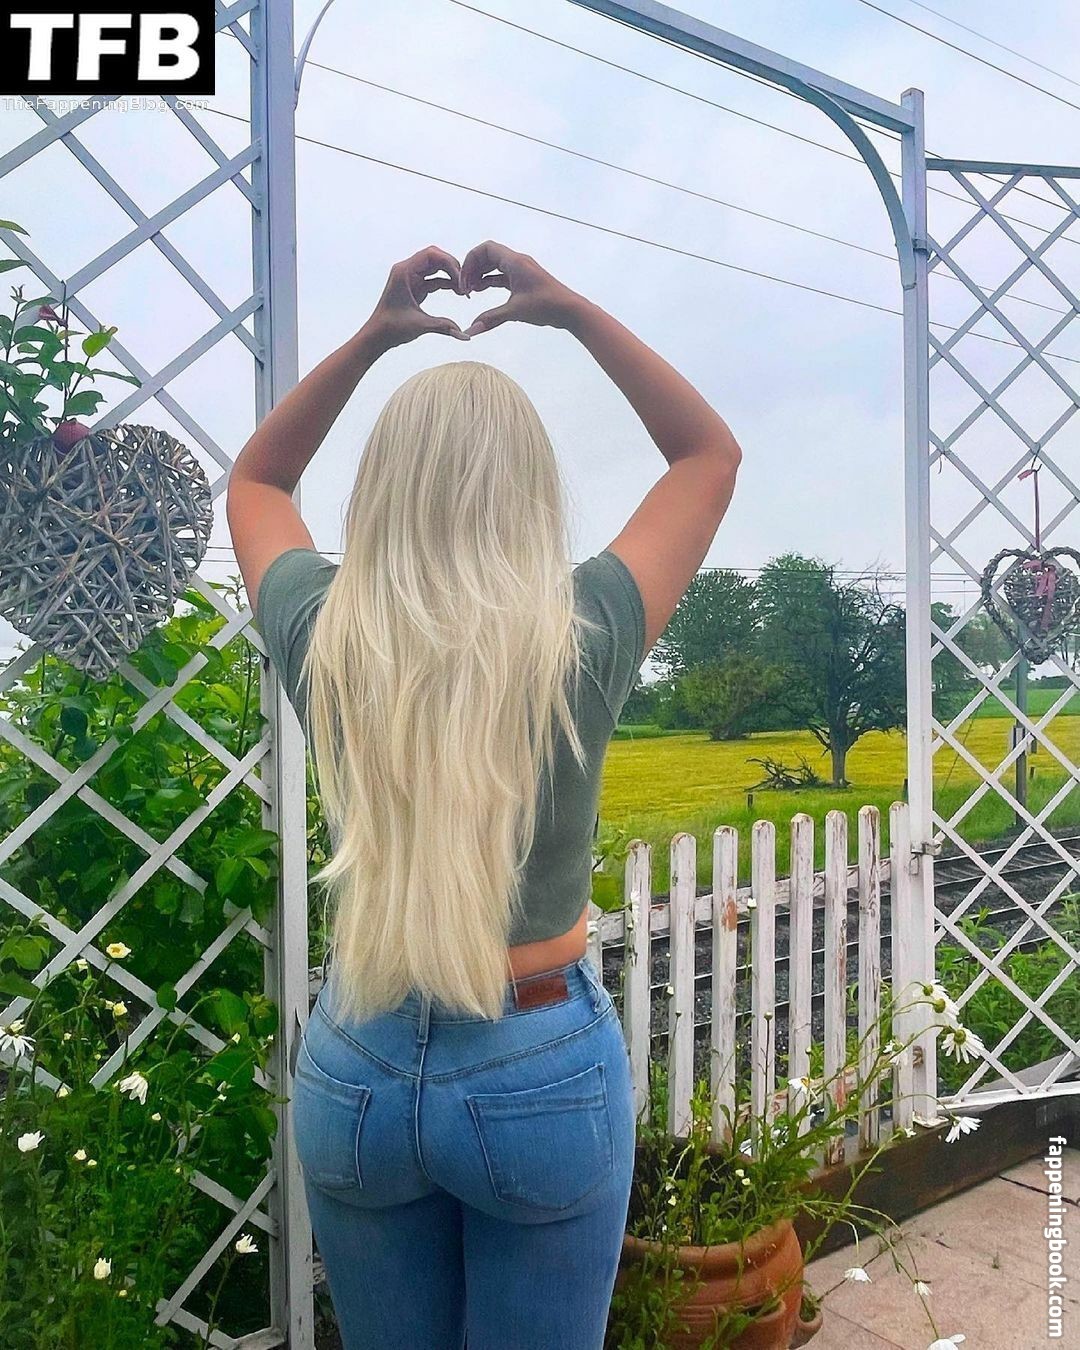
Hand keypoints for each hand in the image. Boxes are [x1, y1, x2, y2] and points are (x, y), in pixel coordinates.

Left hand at [365, 246, 468, 348]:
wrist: (377, 336)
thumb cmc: (390, 328)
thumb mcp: (420, 325)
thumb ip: (444, 327)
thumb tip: (464, 335)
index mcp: (404, 272)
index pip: (431, 254)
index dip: (449, 263)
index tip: (460, 279)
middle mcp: (407, 271)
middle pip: (435, 257)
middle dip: (452, 267)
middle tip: (465, 282)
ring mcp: (410, 278)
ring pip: (435, 268)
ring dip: (450, 275)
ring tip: (463, 289)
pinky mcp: (415, 287)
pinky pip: (433, 279)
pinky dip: (445, 283)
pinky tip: (457, 291)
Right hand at [460, 241, 581, 336]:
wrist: (571, 310)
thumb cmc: (547, 305)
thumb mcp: (516, 312)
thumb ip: (491, 319)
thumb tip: (470, 330)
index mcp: (515, 262)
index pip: (485, 249)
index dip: (470, 262)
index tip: (465, 281)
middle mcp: (518, 262)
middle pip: (488, 256)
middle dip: (473, 269)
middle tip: (466, 288)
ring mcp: (522, 271)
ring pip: (495, 266)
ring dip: (481, 275)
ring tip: (471, 291)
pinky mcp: (525, 280)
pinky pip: (503, 275)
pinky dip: (491, 281)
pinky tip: (482, 291)